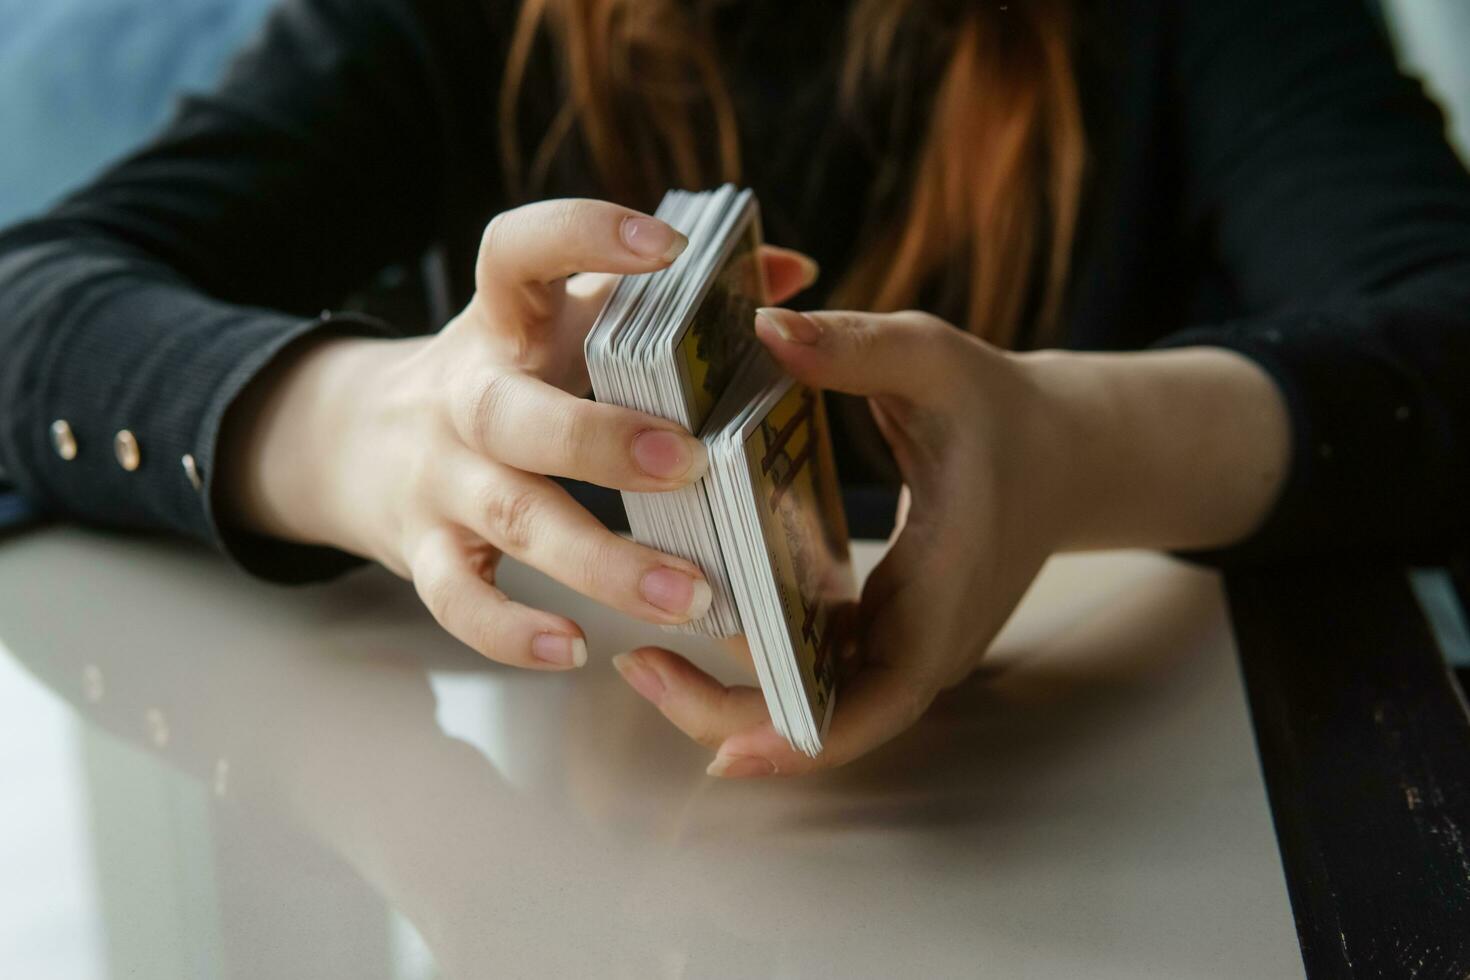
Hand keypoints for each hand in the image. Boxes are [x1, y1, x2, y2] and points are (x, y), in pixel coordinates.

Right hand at [220, 199, 817, 669]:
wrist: (355, 440)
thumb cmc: (506, 375)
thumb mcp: (565, 321)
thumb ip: (666, 299)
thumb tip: (789, 270)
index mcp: (504, 322)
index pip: (518, 252)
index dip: (585, 236)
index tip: (672, 248)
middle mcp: (465, 396)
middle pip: (514, 413)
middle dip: (600, 440)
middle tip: (690, 462)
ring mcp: (440, 478)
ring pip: (510, 517)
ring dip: (600, 561)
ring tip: (691, 595)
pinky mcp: (424, 552)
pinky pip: (458, 600)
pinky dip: (510, 631)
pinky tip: (575, 648)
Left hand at [612, 308, 1072, 775]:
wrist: (1063, 448)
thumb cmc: (1001, 408)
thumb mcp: (933, 359)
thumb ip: (854, 347)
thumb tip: (762, 327)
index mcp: (942, 597)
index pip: (872, 704)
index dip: (797, 740)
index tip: (719, 748)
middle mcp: (924, 642)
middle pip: (824, 722)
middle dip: (729, 714)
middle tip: (637, 667)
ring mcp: (906, 643)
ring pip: (814, 703)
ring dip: (733, 694)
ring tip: (644, 659)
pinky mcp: (887, 628)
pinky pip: (818, 668)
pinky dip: (760, 664)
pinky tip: (696, 631)